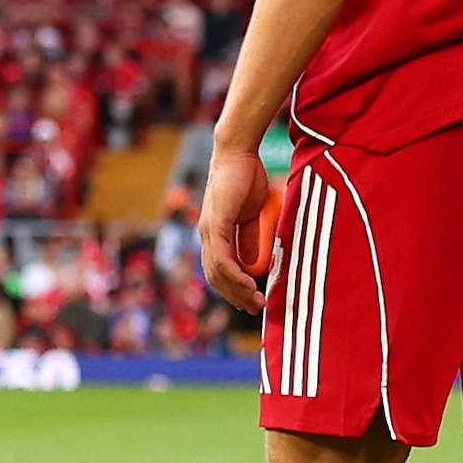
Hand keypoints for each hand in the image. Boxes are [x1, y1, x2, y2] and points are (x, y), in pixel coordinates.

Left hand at [199, 130, 272, 310]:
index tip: (252, 301)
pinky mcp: (216, 222)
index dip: (233, 288)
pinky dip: (233, 273)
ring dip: (237, 290)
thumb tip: (254, 263)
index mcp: (214, 234)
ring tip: (255, 301)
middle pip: (216, 276)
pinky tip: (248, 283)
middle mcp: (207, 235)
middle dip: (236, 296)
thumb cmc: (245, 179)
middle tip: (256, 308)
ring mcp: (209, 229)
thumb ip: (250, 237)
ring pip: (218, 270)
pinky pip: (222, 255)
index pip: (219, 270)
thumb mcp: (251, 214)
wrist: (237, 153)